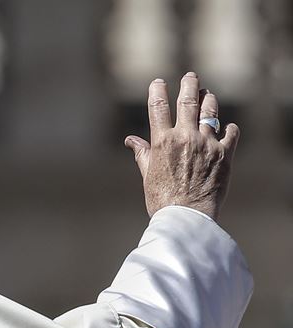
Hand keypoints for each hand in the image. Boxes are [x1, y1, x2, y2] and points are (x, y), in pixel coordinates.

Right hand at [124, 72, 239, 219]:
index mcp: (162, 141)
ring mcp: (207, 144)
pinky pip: (230, 133)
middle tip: (190, 77)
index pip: (157, 107)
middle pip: (187, 101)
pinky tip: (228, 127)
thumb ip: (142, 153)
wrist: (186, 217)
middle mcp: (185, 138)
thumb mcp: (147, 175)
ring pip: (210, 112)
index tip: (158, 82)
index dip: (157, 90)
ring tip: (208, 95)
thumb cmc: (162, 199)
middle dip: (189, 85)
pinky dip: (229, 128)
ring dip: (209, 100)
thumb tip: (131, 140)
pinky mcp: (224, 154)